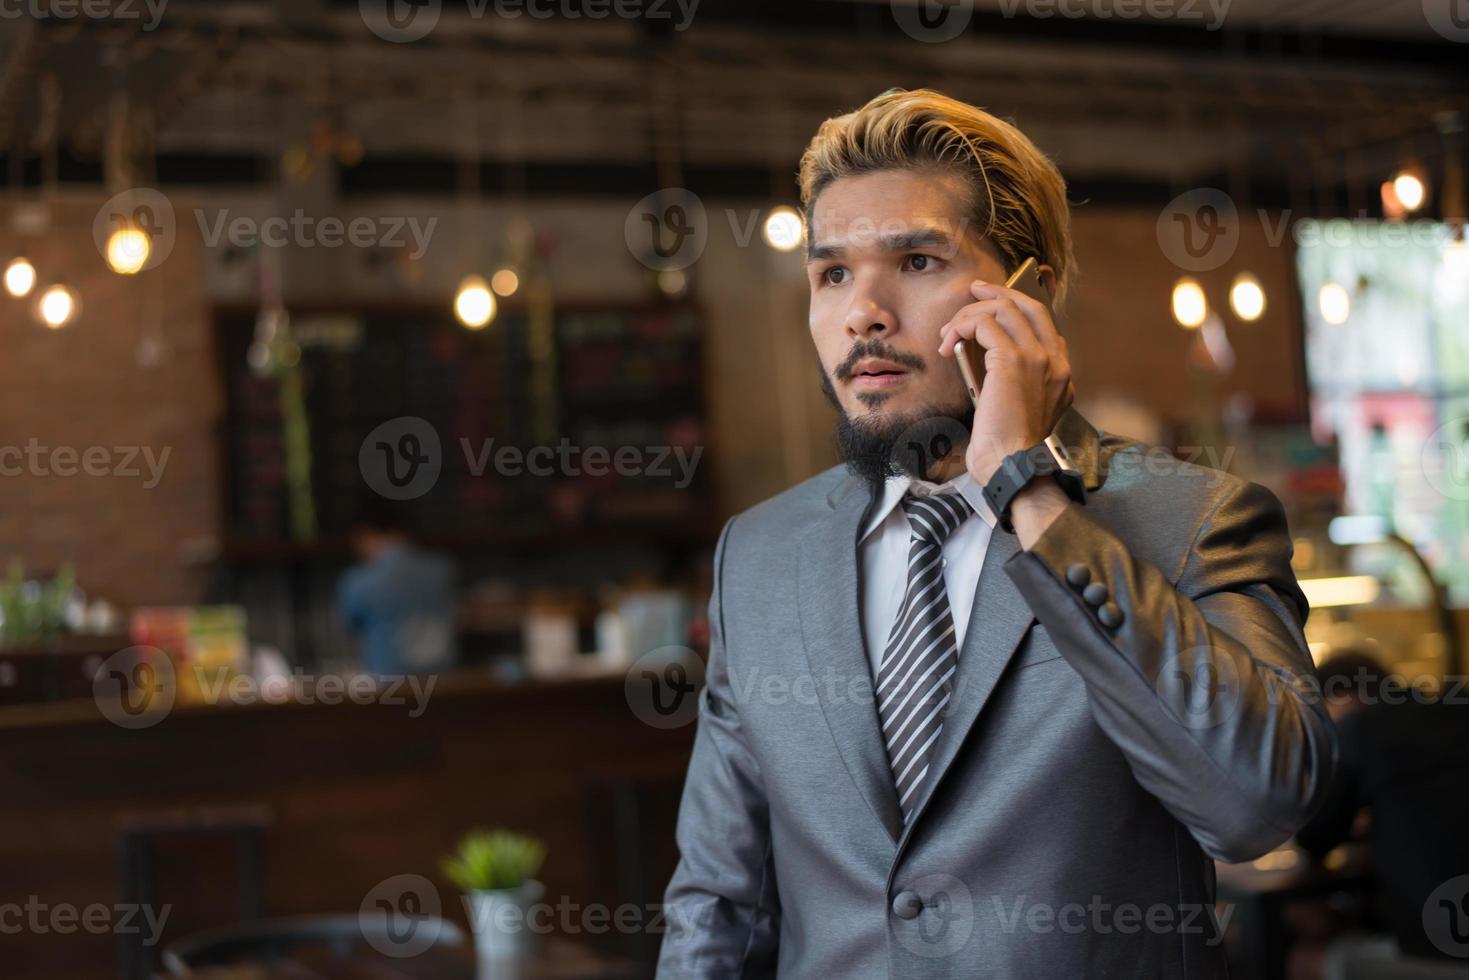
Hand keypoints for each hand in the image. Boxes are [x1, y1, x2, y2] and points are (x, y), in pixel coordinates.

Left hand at [937, 278, 1074, 486]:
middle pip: (1027, 306)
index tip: (992, 303)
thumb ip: (1027, 384)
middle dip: (998, 292)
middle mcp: (1054, 359)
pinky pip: (985, 324)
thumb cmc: (1011, 446)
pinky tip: (948, 343)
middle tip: (973, 291)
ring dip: (970, 315)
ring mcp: (1036, 357)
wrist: (1012, 463)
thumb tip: (999, 363)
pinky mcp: (1011, 360)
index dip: (1017, 306)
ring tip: (949, 333)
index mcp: (1062, 371)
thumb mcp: (1030, 412)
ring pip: (1003, 310)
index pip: (1043, 322)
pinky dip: (962, 327)